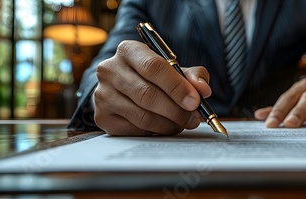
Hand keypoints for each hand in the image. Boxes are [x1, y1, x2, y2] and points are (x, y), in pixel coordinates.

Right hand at [93, 40, 210, 135]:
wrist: (123, 89)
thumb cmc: (152, 77)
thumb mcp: (173, 69)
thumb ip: (192, 76)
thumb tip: (203, 90)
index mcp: (128, 50)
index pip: (153, 67)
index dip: (177, 86)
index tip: (195, 101)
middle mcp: (110, 70)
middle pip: (147, 94)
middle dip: (176, 110)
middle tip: (193, 118)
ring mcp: (102, 94)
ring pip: (142, 116)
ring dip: (169, 124)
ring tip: (183, 123)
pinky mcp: (102, 117)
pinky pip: (135, 130)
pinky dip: (155, 132)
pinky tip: (165, 127)